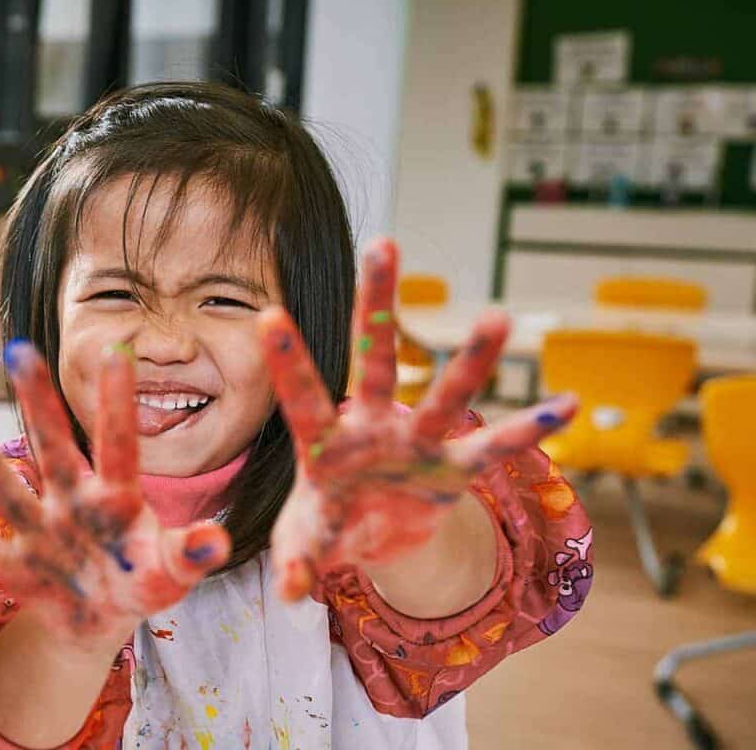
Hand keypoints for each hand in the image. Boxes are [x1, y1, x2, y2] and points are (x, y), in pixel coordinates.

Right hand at [0, 342, 230, 649]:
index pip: (119, 443)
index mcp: (116, 496)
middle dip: (37, 402)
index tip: (117, 352)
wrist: (99, 620)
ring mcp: (41, 529)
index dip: (118, 403)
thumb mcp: (170, 573)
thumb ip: (189, 555)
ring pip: (10, 489)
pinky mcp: (17, 566)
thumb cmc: (142, 581)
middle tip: (19, 350)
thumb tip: (216, 541)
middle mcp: (72, 500)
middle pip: (53, 447)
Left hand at [259, 237, 577, 599]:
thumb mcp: (305, 547)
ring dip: (468, 362)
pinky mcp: (454, 468)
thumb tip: (294, 593)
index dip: (289, 360)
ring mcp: (416, 441)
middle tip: (383, 243)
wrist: (372, 539)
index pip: (301, 394)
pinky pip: (495, 449)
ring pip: (443, 394)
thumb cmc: (325, 529)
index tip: (269, 313)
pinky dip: (529, 431)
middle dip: (379, 304)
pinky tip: (567, 404)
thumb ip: (299, 560)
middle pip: (374, 357)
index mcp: (324, 439)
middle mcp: (372, 424)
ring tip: (496, 317)